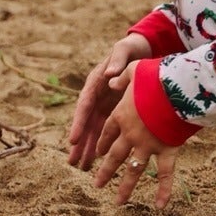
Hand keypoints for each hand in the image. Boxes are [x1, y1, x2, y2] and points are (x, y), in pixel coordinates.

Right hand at [67, 34, 149, 169]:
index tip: (73, 140)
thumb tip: (109, 75)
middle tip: (73, 162)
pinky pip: (107, 129)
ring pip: (95, 129)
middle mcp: (98, 94)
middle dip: (79, 142)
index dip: (78, 123)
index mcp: (96, 81)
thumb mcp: (124, 50)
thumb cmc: (131, 48)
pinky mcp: (115, 109)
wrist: (142, 49)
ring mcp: (106, 103)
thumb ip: (117, 61)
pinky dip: (103, 143)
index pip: (85, 104)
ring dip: (89, 147)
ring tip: (82, 167)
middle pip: (86, 121)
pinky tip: (100, 159)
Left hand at [91, 61, 177, 206]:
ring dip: (125, 187)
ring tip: (118, 202)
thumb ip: (121, 77)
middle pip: (115, 156)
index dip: (102, 143)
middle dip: (106, 171)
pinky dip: (164, 191)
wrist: (175, 87)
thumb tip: (110, 81)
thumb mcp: (133, 70)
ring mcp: (147, 144)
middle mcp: (131, 133)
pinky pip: (164, 174)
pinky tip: (159, 206)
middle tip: (97, 185)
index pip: (108, 132)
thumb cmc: (153, 75)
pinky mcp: (166, 149)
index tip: (97, 153)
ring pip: (134, 170)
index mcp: (121, 114)